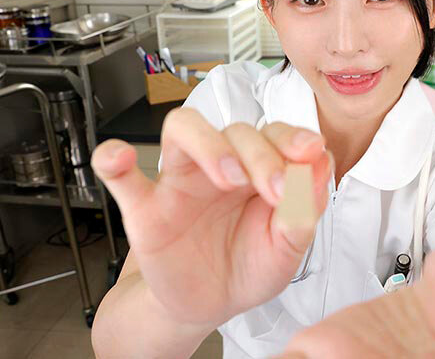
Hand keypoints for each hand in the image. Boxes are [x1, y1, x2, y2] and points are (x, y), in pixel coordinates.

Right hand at [91, 107, 332, 328]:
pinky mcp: (146, 209)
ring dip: (209, 144)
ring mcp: (181, 182)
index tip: (310, 157)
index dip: (293, 139)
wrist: (209, 304)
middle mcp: (221, 165)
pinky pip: (122, 175)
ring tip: (229, 177)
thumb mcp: (288, 247)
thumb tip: (321, 164)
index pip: (275, 133)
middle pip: (236, 130)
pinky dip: (113, 159)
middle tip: (276, 187)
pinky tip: (119, 158)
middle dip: (262, 153)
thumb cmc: (248, 266)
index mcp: (259, 169)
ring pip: (184, 129)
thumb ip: (304, 208)